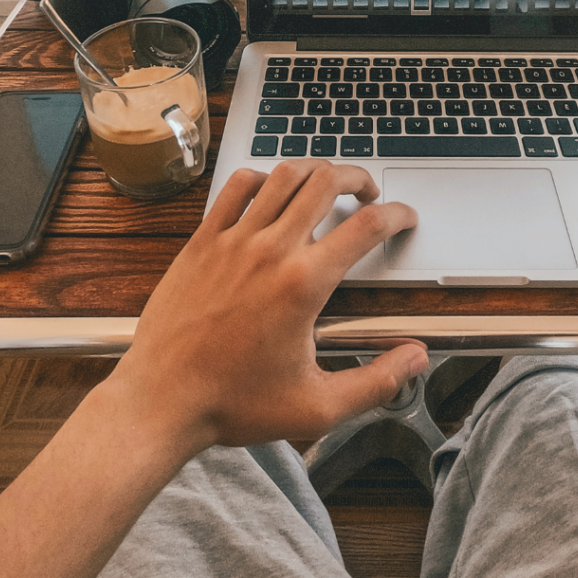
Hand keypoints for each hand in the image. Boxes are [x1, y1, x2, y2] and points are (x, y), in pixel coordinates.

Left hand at [106, 161, 426, 454]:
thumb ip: (377, 381)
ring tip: (326, 183)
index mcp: (304, 283)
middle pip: (326, 181)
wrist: (161, 403)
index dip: (397, 214)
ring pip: (284, 174)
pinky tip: (271, 193)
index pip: (367, 226)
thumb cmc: (234, 405)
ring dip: (314, 170)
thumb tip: (417, 359)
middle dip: (358, 178)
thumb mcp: (318, 407)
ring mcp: (233, 240)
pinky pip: (237, 187)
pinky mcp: (203, 241)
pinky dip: (262, 178)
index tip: (405, 218)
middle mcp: (271, 250)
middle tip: (367, 194)